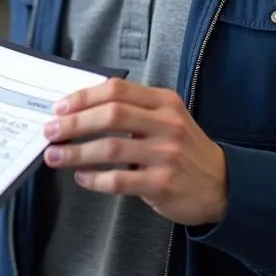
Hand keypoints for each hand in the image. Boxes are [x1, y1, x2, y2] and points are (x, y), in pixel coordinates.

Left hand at [43, 78, 227, 226]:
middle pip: (111, 115)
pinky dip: (94, 178)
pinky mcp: (163, 184)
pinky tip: (81, 177)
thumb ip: (132, 109)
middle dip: (74, 123)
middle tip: (50, 130)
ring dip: (75, 152)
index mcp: (163, 102)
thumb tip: (78, 109)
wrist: (224, 186)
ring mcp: (166, 154)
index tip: (59, 107)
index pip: (116, 90)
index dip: (83, 97)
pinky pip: (119, 180)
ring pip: (110, 148)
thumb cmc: (184, 148)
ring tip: (54, 155)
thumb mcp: (167, 118)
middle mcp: (166, 124)